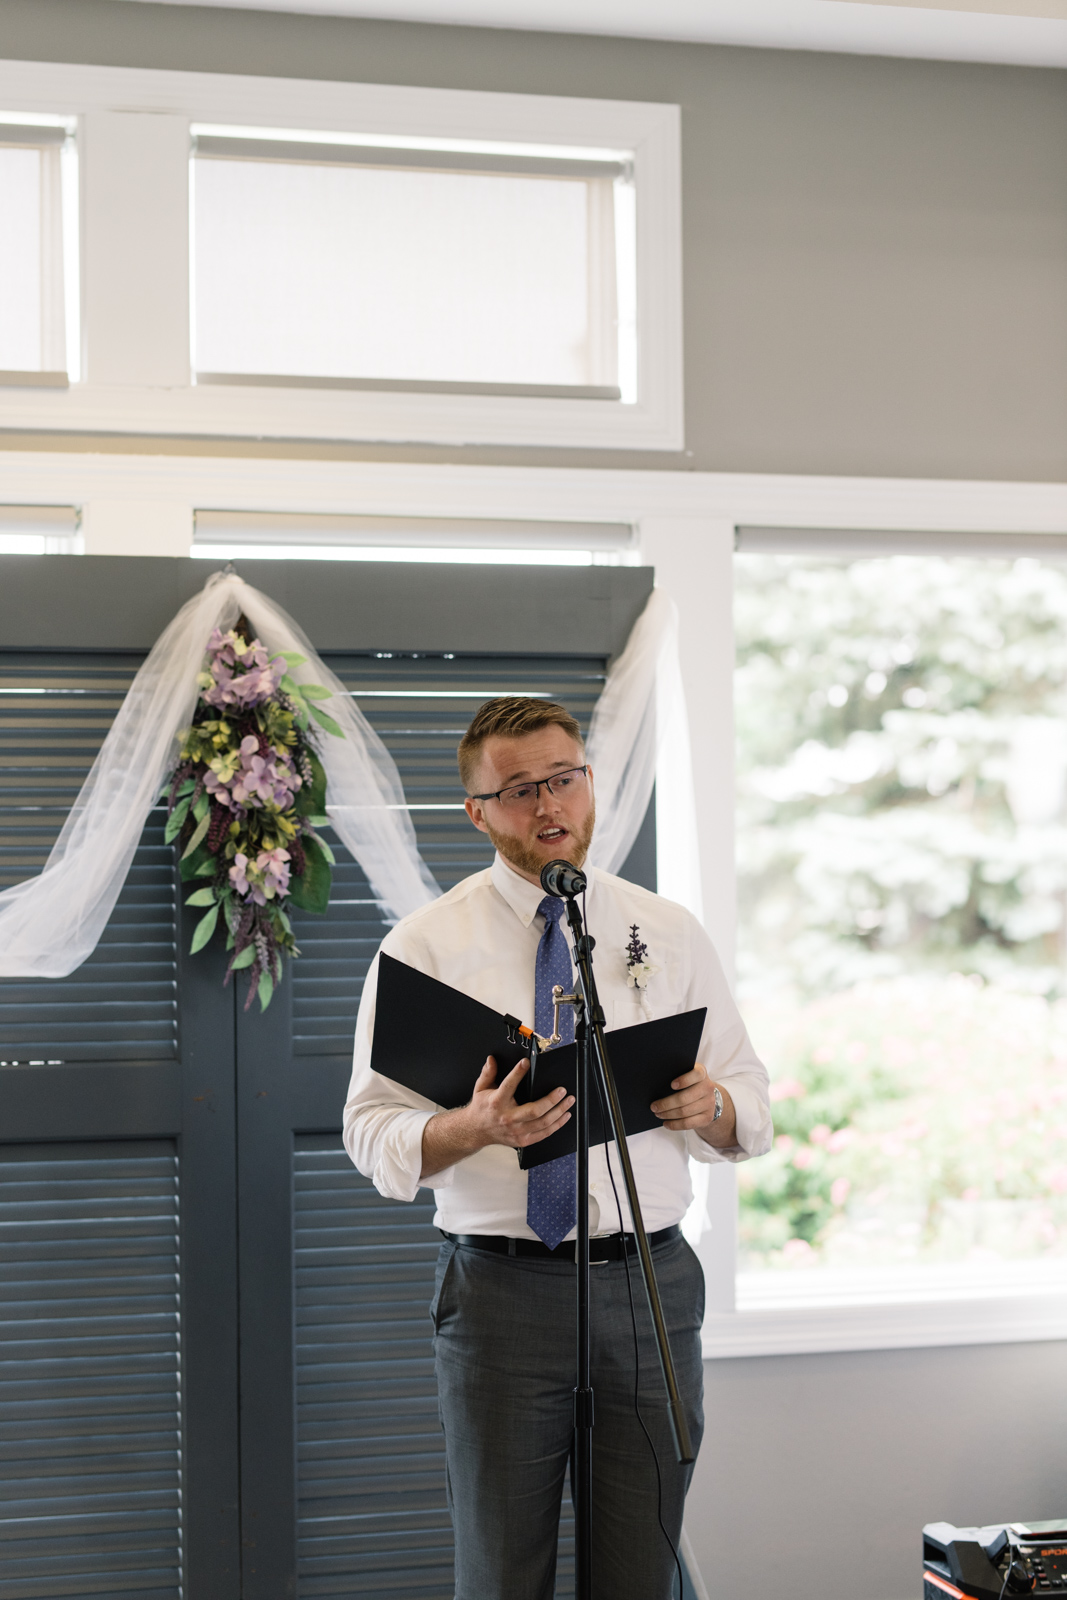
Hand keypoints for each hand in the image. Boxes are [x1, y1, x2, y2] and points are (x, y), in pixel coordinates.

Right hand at [421, 1056, 573, 1177]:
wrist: (476, 1131)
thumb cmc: (481, 1109)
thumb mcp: (480, 1088)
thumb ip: (488, 1073)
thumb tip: (491, 1059)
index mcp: (497, 1102)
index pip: (509, 1085)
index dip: (518, 1073)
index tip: (526, 1062)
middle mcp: (508, 1118)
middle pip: (534, 1110)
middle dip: (551, 1100)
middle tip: (562, 1090)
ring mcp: (516, 1131)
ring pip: (542, 1123)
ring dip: (559, 1112)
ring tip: (568, 1101)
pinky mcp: (522, 1140)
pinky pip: (543, 1134)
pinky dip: (556, 1125)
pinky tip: (564, 1116)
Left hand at [651, 1063, 736, 1146]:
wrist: (705, 1097)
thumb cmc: (689, 1083)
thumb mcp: (686, 1074)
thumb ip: (676, 1074)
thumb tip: (656, 1084)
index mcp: (701, 1073)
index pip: (696, 1074)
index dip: (684, 1080)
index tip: (672, 1085)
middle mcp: (708, 1087)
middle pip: (685, 1098)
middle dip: (666, 1104)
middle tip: (654, 1107)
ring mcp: (709, 1103)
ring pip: (685, 1112)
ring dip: (668, 1114)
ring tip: (658, 1114)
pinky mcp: (707, 1117)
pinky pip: (688, 1123)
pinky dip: (675, 1125)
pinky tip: (666, 1123)